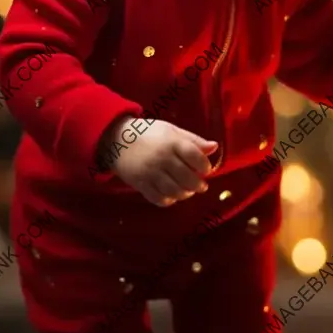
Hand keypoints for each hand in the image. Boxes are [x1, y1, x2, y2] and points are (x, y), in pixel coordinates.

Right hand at [99, 116, 218, 206]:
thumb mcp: (171, 131)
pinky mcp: (141, 184)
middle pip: (188, 178)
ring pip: (175, 191)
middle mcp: (162, 158)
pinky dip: (169, 200)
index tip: (206, 169)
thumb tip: (215, 147)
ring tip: (188, 191)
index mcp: (172, 142)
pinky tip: (172, 196)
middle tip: (201, 185)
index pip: (195, 157)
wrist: (117, 140)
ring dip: (186, 194)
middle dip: (198, 185)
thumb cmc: (148, 133)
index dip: (205, 166)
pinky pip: (159, 199)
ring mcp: (151, 173)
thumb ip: (193, 140)